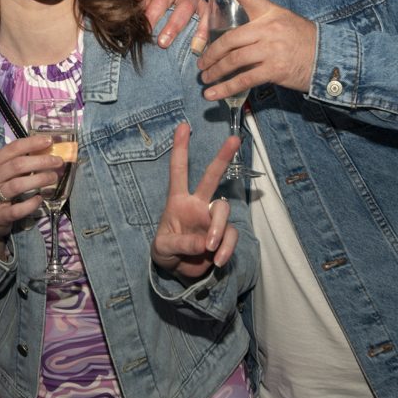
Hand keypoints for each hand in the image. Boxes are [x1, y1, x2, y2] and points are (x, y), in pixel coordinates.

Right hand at [0, 136, 61, 249]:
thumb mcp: (1, 173)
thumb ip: (18, 162)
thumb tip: (46, 151)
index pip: (12, 148)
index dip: (32, 143)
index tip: (49, 141)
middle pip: (17, 165)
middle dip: (41, 161)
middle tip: (58, 162)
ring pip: (17, 185)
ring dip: (39, 180)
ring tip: (53, 178)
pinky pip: (18, 209)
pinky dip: (31, 204)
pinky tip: (40, 199)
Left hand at [131, 0, 208, 53]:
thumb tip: (134, 7)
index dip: (154, 13)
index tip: (146, 29)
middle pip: (185, 5)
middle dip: (174, 25)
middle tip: (163, 43)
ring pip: (201, 12)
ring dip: (197, 30)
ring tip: (192, 47)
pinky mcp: (205, 11)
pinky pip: (210, 21)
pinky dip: (207, 33)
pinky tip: (200, 47)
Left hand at [151, 124, 240, 278]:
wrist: (179, 272)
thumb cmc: (166, 251)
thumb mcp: (163, 249)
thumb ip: (180, 244)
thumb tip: (203, 242)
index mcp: (178, 201)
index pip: (178, 171)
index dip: (180, 149)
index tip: (183, 126)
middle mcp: (197, 205)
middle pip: (211, 177)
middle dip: (222, 158)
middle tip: (234, 139)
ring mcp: (211, 219)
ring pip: (223, 210)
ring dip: (218, 229)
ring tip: (209, 247)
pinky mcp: (223, 236)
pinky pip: (231, 236)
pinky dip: (226, 249)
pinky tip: (217, 260)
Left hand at [197, 0, 317, 98]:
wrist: (328, 59)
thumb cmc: (304, 41)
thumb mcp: (285, 23)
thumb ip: (262, 26)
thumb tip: (237, 39)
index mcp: (271, 14)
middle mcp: (269, 29)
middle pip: (230, 39)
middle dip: (211, 53)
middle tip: (201, 62)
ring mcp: (272, 49)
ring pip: (234, 60)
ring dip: (215, 71)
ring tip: (205, 78)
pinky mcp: (275, 69)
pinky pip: (244, 80)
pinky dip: (225, 88)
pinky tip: (213, 93)